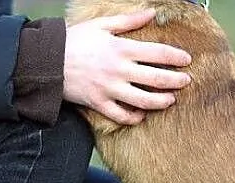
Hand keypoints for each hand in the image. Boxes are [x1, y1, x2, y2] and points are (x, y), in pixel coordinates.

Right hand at [64, 9, 191, 124]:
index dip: (175, 57)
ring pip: (142, 100)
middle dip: (175, 81)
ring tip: (171, 100)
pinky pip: (121, 116)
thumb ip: (128, 21)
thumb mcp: (101, 25)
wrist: (47, 61)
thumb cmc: (74, 41)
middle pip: (155, 79)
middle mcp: (118, 70)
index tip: (187, 60)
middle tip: (187, 81)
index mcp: (121, 48)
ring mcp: (109, 89)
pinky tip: (141, 115)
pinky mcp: (98, 103)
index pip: (157, 53)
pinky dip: (133, 118)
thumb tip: (151, 13)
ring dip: (161, 102)